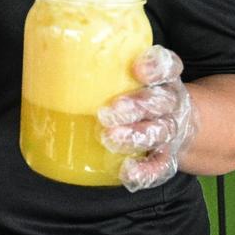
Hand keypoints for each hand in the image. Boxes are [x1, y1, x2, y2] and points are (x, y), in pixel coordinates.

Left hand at [98, 45, 198, 192]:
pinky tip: (128, 173)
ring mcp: (171, 130)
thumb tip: (50, 62)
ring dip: (137, 135)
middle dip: (137, 105)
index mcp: (164, 80)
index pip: (168, 67)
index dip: (156, 67)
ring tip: (111, 138)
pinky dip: (146, 170)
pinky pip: (160, 164)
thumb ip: (106, 70)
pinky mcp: (168, 155)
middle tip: (109, 111)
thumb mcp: (133, 78)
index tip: (138, 70)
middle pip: (160, 102)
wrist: (184, 125)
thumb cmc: (144, 94)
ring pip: (160, 131)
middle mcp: (170, 103)